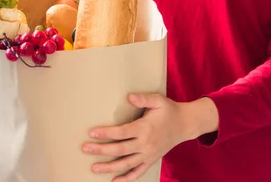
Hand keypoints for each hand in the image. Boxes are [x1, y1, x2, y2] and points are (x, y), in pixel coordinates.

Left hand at [82, 94, 217, 181]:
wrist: (185, 124)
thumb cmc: (169, 110)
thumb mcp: (158, 100)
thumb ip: (143, 98)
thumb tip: (129, 97)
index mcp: (144, 128)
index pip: (121, 133)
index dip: (106, 133)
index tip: (91, 133)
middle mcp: (145, 144)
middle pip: (120, 150)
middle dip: (101, 150)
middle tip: (85, 149)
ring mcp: (148, 154)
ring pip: (126, 164)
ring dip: (109, 168)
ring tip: (94, 169)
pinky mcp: (151, 160)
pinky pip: (138, 172)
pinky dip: (127, 178)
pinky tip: (114, 181)